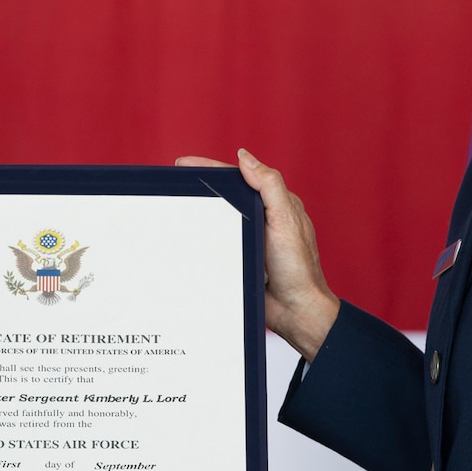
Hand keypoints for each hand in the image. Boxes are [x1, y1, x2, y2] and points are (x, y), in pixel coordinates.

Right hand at [175, 148, 338, 358]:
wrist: (296, 312)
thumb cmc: (298, 269)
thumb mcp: (286, 220)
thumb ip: (270, 187)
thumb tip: (245, 157)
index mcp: (276, 205)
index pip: (240, 178)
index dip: (211, 168)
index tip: (184, 164)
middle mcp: (263, 219)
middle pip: (226, 196)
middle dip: (200, 187)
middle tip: (173, 183)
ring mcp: (250, 240)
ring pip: (219, 219)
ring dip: (199, 213)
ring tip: (173, 206)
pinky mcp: (240, 259)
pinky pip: (216, 244)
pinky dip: (202, 240)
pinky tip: (184, 237)